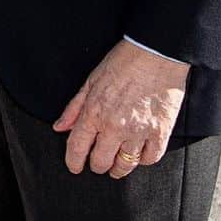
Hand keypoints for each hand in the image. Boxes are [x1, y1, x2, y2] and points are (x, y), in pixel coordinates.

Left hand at [53, 40, 188, 179]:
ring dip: (118, 167)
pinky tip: (138, 152)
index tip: (74, 166)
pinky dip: (143, 159)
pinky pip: (150, 159)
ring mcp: (138, 132)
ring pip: (125, 166)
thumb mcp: (91, 80)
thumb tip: (60, 127)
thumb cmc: (123, 62)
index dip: (73, 161)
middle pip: (100, 162)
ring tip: (117, 162)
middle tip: (98, 160)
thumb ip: (74, 107)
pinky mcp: (160, 133)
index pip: (77, 147)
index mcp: (94, 111)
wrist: (155, 53)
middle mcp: (114, 126)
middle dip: (96, 164)